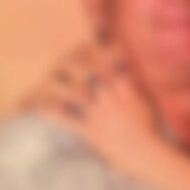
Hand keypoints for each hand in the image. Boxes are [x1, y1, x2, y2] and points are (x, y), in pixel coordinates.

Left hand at [30, 44, 162, 176]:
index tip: (88, 37)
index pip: (109, 60)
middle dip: (72, 61)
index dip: (98, 48)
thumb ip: (135, 86)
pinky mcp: (90, 131)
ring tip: (44, 75)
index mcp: (124, 87)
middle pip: (87, 71)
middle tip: (59, 55)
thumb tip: (127, 72)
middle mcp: (108, 96)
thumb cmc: (150, 128)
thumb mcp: (147, 101)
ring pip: (74, 91)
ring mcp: (98, 113)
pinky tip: (38, 106)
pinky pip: (67, 120)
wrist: (146, 153)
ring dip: (58, 83)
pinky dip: (51, 113)